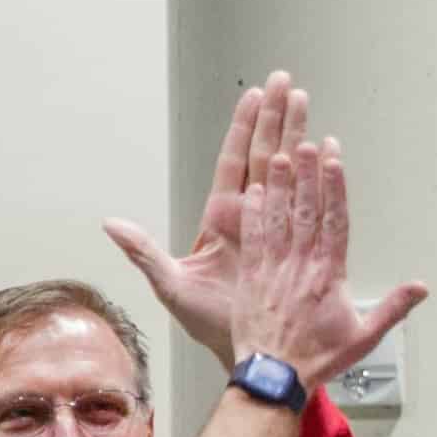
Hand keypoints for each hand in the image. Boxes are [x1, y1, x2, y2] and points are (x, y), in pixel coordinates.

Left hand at [105, 70, 308, 369]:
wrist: (248, 351)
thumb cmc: (211, 323)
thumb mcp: (172, 286)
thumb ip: (144, 252)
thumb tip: (111, 225)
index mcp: (221, 218)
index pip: (234, 161)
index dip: (244, 129)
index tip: (256, 97)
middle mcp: (248, 216)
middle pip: (263, 155)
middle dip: (276, 118)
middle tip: (287, 85)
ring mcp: (273, 226)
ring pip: (286, 171)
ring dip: (296, 136)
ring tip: (306, 103)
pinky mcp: (293, 242)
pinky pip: (306, 203)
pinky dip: (316, 176)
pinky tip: (325, 151)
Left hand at [233, 138, 427, 393]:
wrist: (276, 377)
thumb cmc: (317, 359)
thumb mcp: (364, 337)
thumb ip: (394, 308)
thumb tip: (422, 288)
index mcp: (329, 274)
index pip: (335, 220)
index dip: (335, 187)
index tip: (335, 159)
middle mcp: (302, 265)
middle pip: (307, 210)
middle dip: (309, 174)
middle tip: (310, 142)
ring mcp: (275, 268)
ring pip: (279, 217)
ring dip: (281, 185)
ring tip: (282, 153)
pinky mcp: (252, 277)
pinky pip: (254, 237)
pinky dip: (254, 213)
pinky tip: (255, 190)